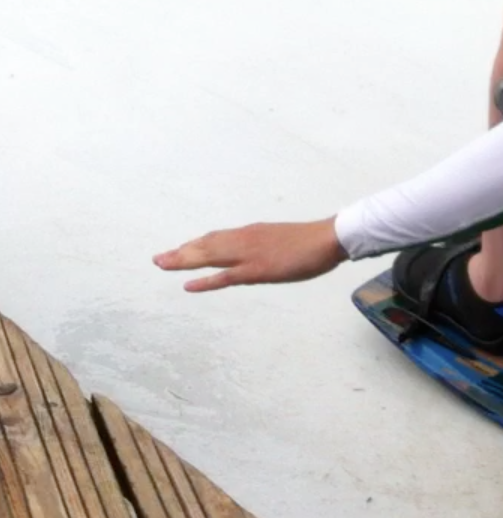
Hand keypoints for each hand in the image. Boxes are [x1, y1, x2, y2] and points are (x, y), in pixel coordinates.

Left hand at [153, 218, 347, 292]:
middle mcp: (244, 240)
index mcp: (252, 232)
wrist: (328, 238)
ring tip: (163, 264)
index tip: (179, 249)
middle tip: (159, 259)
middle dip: (181, 252)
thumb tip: (260, 253)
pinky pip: (225, 277)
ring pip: (209, 256)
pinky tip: (187, 285)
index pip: (217, 237)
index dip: (196, 244)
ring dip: (184, 260)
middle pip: (206, 245)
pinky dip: (204, 281)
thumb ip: (267, 245)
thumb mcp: (283, 239)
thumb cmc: (312, 240)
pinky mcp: (256, 270)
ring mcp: (249, 255)